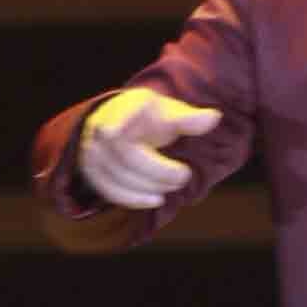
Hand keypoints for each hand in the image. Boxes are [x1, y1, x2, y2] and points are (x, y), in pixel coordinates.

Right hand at [77, 82, 223, 210]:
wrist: (125, 125)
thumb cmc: (152, 119)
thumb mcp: (171, 113)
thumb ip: (190, 119)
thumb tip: (215, 117)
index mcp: (123, 107)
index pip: (116, 114)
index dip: (112, 122)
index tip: (108, 131)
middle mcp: (101, 126)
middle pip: (125, 155)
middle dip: (158, 170)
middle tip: (184, 175)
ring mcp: (91, 149)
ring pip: (116, 175)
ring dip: (148, 186)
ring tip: (173, 187)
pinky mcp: (91, 171)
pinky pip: (108, 190)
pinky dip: (132, 199)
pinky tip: (155, 200)